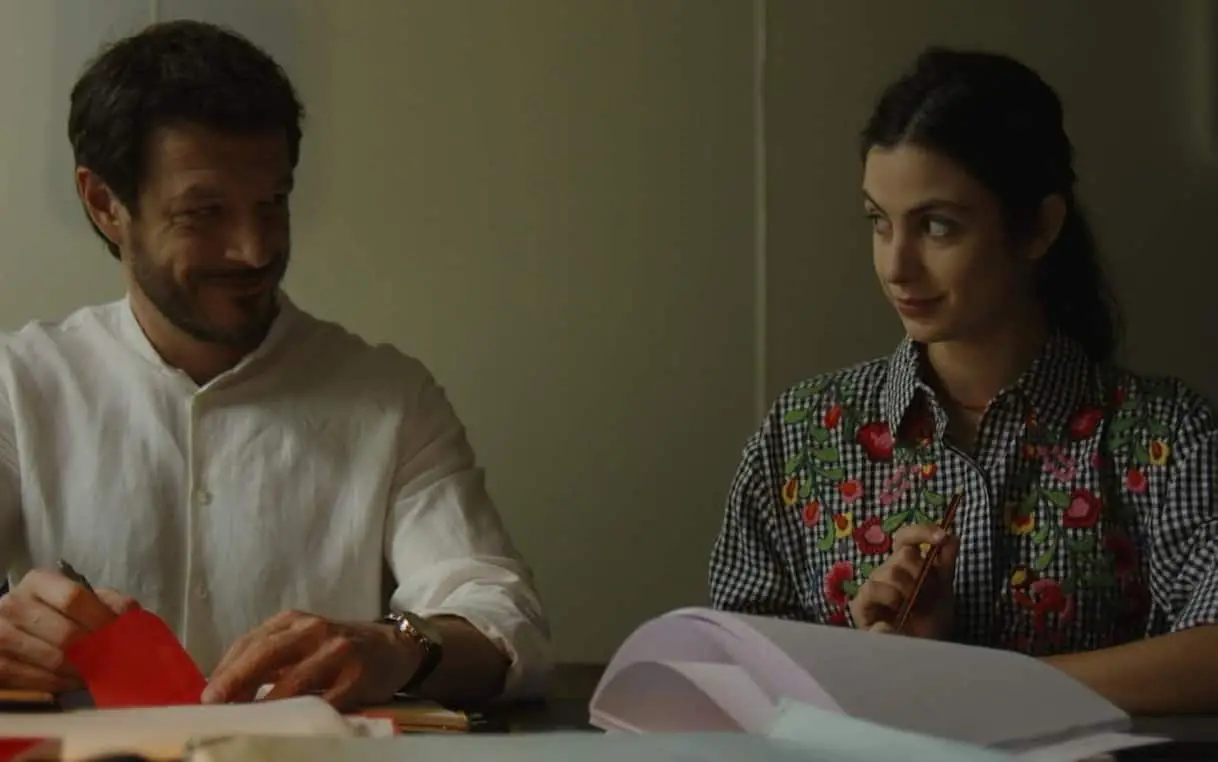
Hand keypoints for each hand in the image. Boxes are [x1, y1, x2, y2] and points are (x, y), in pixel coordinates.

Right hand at [0, 568, 135, 690]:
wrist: (16, 627)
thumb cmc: (58, 611)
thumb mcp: (82, 598)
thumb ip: (109, 602)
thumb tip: (130, 617)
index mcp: (38, 582)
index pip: (74, 597)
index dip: (101, 618)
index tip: (121, 636)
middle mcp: (13, 604)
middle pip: (65, 633)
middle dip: (95, 651)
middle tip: (115, 661)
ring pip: (52, 659)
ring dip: (81, 671)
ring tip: (98, 673)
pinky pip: (33, 679)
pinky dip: (60, 684)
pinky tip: (74, 683)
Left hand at [201, 610, 419, 709]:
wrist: (393, 647)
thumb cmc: (337, 649)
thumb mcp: (303, 641)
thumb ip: (269, 657)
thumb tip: (221, 688)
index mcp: (294, 621)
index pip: (251, 641)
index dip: (225, 668)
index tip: (206, 695)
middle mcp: (314, 630)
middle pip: (267, 653)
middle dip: (236, 679)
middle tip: (213, 703)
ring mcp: (337, 651)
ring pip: (294, 680)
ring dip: (265, 703)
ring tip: (244, 720)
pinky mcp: (357, 676)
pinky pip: (324, 700)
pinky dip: (302, 715)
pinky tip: (286, 725)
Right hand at [849, 523, 958, 638]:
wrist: (923, 655)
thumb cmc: (932, 623)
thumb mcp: (944, 590)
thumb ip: (946, 562)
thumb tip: (952, 534)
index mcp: (908, 566)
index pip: (906, 538)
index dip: (921, 532)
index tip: (942, 536)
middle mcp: (889, 573)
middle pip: (903, 554)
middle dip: (920, 573)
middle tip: (926, 595)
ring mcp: (874, 588)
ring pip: (889, 571)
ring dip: (906, 590)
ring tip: (911, 609)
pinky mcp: (861, 605)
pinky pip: (871, 589)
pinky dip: (887, 599)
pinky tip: (896, 615)